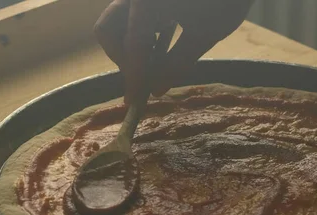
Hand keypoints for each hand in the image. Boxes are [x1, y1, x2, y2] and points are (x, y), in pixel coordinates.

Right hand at [95, 0, 253, 100]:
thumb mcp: (207, 33)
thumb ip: (177, 63)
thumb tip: (155, 89)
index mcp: (147, 1)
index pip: (134, 45)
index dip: (134, 77)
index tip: (133, 102)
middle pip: (109, 31)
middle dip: (125, 59)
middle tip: (147, 77)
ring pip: (115, 24)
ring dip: (133, 47)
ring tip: (159, 60)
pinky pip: (129, 16)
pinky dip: (141, 33)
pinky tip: (164, 41)